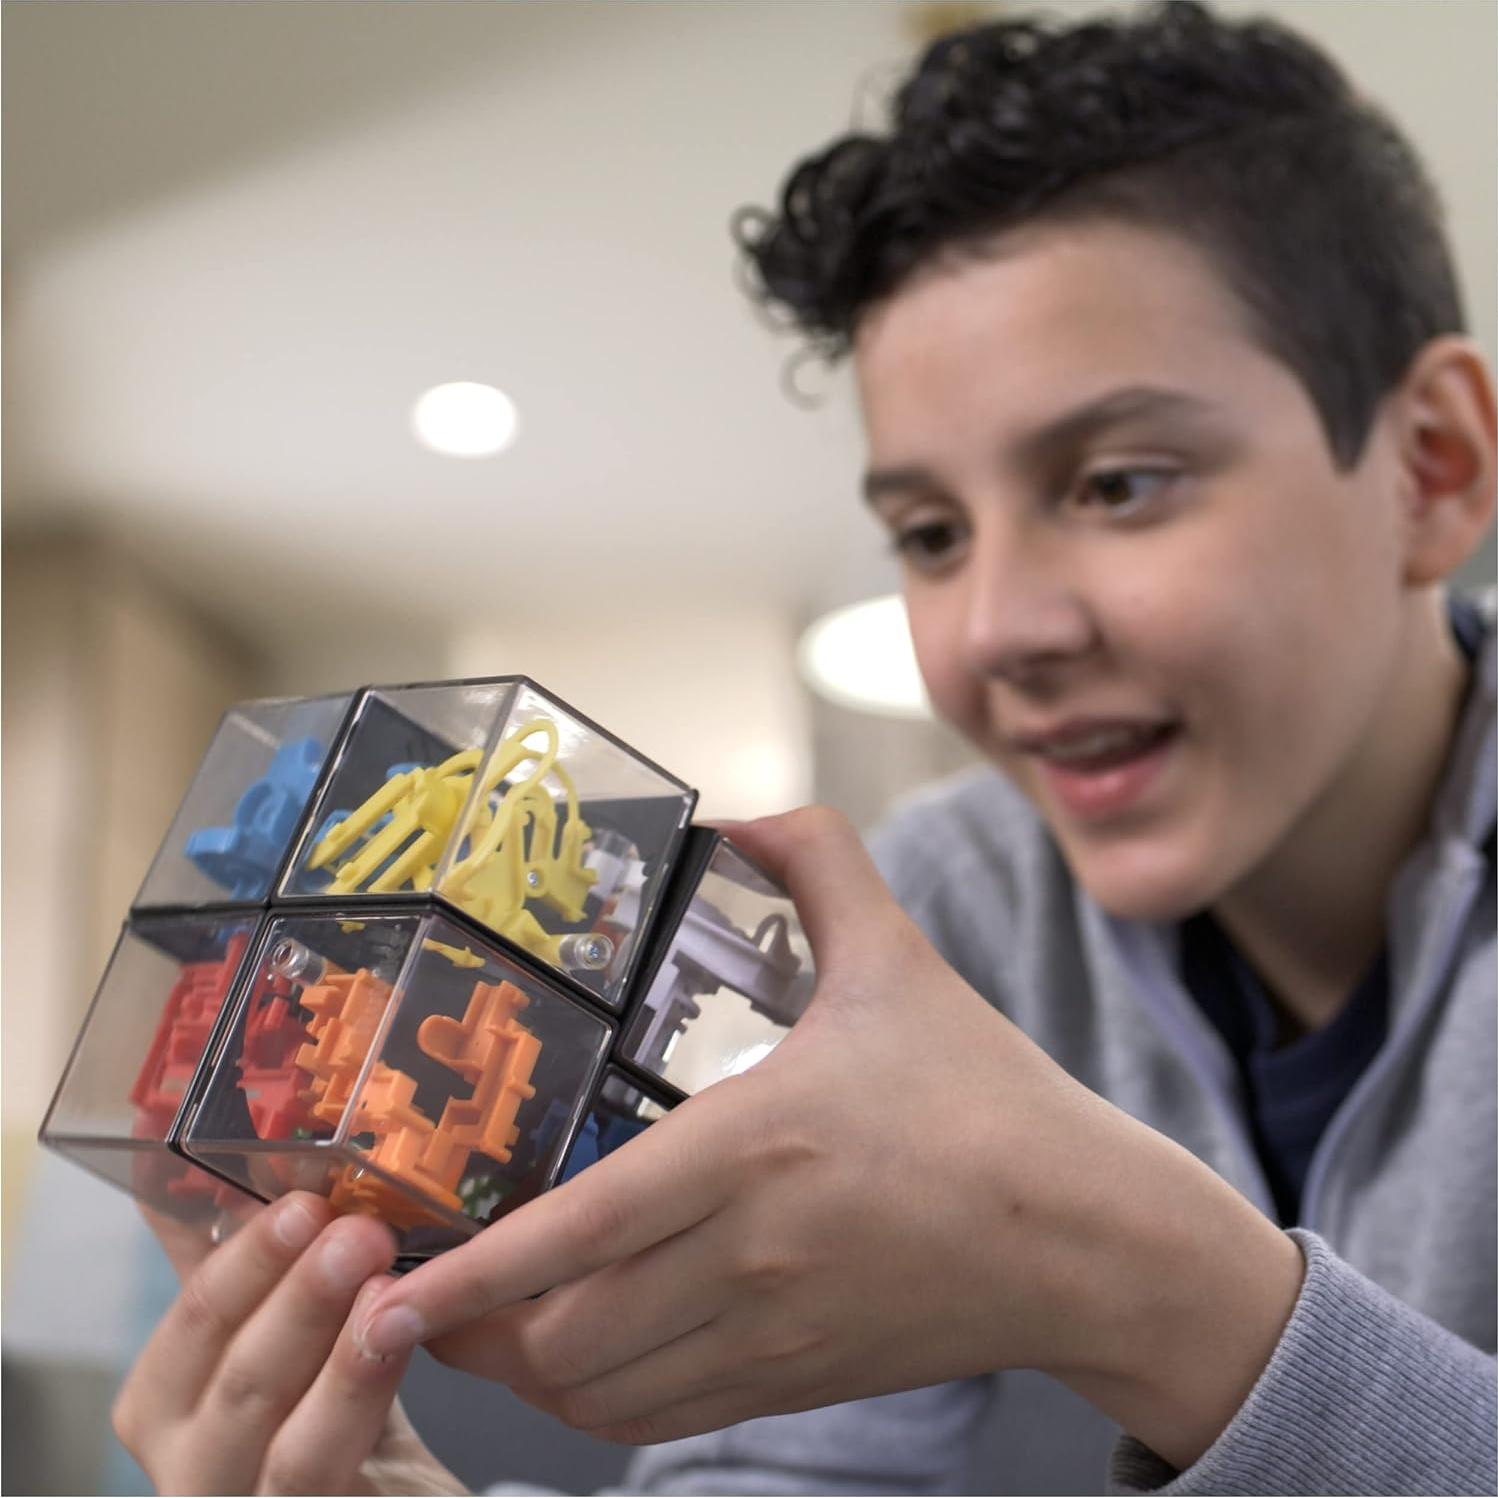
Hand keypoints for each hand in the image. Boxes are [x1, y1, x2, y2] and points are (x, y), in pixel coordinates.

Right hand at [114, 1191, 467, 1494]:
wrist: (385, 1497)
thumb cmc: (327, 1403)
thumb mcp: (279, 1322)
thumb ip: (239, 1250)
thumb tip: (195, 1135)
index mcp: (168, 1399)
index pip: (193, 1321)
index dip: (247, 1259)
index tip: (305, 1199)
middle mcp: (190, 1465)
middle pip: (236, 1380)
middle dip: (299, 1297)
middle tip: (358, 1231)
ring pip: (285, 1443)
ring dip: (340, 1355)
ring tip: (387, 1287)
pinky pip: (324, 1475)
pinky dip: (362, 1407)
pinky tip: (399, 1345)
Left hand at [356, 808, 1300, 1467]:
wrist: (1086, 1237)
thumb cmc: (989, 1100)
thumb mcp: (901, 959)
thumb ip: (819, 866)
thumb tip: (745, 809)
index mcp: (757, 1147)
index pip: (582, 1229)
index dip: (472, 1269)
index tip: (392, 1283)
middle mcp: (751, 1258)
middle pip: (564, 1332)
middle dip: (469, 1324)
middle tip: (413, 1280)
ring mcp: (772, 1333)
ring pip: (602, 1392)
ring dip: (521, 1368)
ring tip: (473, 1323)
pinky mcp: (796, 1378)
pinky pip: (662, 1419)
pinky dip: (593, 1404)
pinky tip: (568, 1360)